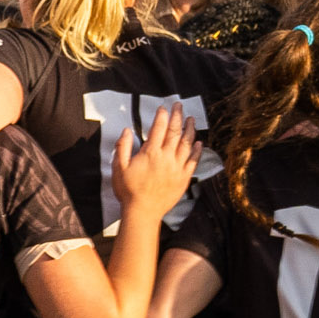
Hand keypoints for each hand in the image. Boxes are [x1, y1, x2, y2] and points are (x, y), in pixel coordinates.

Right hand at [111, 102, 201, 219]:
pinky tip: (199, 143)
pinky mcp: (184, 178)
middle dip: (177, 116)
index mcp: (150, 153)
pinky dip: (197, 151)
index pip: (158, 128)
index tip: (163, 108)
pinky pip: (193, 161)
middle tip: (179, 105)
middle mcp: (166, 157)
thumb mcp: (119, 167)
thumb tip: (126, 130)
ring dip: (190, 129)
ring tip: (191, 119)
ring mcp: (177, 167)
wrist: (143, 212)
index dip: (161, 116)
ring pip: (187, 144)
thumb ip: (122, 147)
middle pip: (174, 132)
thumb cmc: (129, 191)